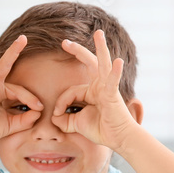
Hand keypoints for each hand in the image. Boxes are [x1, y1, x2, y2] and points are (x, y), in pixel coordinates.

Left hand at [54, 30, 138, 150]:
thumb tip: (54, 116)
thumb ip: (64, 118)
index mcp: (91, 91)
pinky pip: (113, 82)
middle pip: (89, 64)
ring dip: (100, 48)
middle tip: (65, 42)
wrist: (118, 139)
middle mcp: (100, 86)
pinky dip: (115, 72)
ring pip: (102, 64)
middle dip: (77, 51)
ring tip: (98, 33)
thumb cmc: (101, 130)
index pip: (70, 91)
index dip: (61, 103)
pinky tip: (117, 61)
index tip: (58, 114)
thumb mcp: (76, 123)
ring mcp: (107, 88)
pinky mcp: (113, 95)